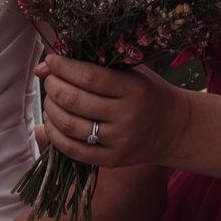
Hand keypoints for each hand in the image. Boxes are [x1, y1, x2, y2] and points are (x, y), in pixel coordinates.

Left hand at [33, 52, 190, 170]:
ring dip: (50, 109)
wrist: (176, 129)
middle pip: (74, 101)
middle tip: (50, 80)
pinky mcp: (112, 160)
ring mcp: (118, 141)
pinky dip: (55, 135)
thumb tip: (44, 66)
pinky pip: (73, 150)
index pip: (89, 77)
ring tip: (51, 100)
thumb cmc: (148, 93)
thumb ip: (93, 66)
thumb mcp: (130, 73)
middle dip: (53, 86)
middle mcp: (126, 116)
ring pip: (69, 125)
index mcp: (133, 89)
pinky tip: (54, 122)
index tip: (51, 60)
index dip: (63, 67)